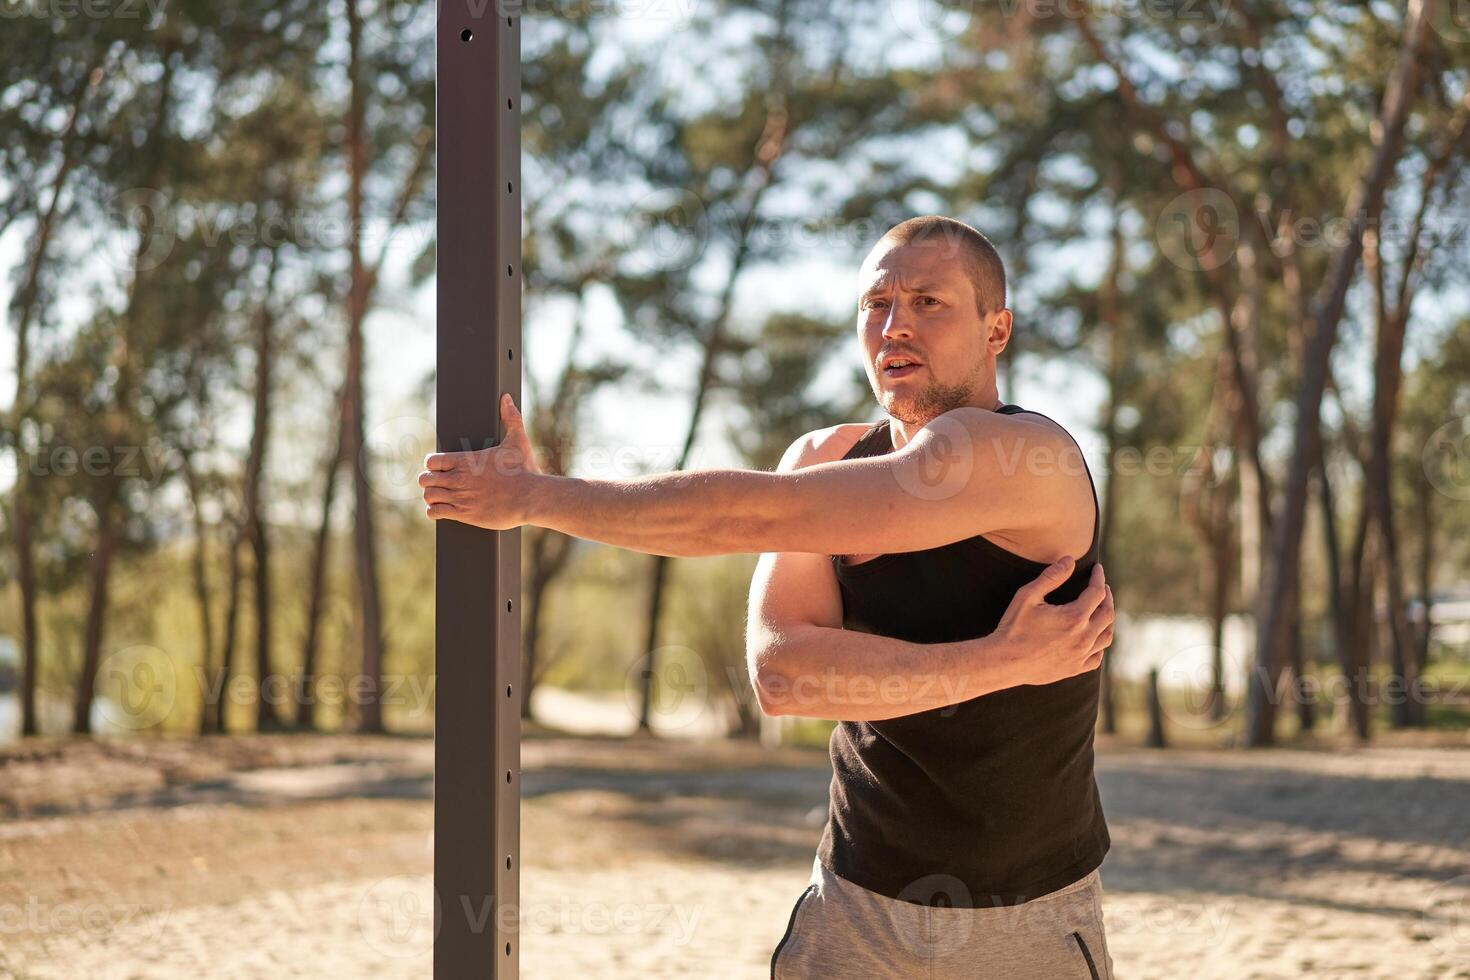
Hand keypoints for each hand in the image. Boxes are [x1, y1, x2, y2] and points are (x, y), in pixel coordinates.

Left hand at [419, 392, 542, 528]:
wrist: (531, 498)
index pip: (432, 461)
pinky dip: (435, 511)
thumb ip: (510, 419)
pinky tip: (444, 509)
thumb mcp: (518, 441)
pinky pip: (435, 512)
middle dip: (429, 480)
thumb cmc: (524, 470)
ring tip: (441, 496)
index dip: (433, 464)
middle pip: (425, 479)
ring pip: (428, 496)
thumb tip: (506, 398)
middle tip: (439, 483)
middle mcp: (459, 478)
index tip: (440, 468)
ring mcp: (460, 497)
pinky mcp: (465, 514)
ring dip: (432, 496)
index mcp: (466, 460)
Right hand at [991, 558, 1112, 686]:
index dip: (1098, 578)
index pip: (1096, 592)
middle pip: (1107, 613)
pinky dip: (1099, 646)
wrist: (1004, 662)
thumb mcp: (1027, 596)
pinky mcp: (1074, 669)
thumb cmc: (1013, 627)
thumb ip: (1051, 576)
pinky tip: (1093, 639)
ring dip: (1107, 620)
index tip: (1097, 569)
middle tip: (1102, 587)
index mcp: (1074, 617)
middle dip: (1107, 597)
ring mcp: (1080, 655)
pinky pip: (1097, 658)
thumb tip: (1069, 560)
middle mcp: (1083, 637)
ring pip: (1106, 636)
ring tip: (1102, 611)